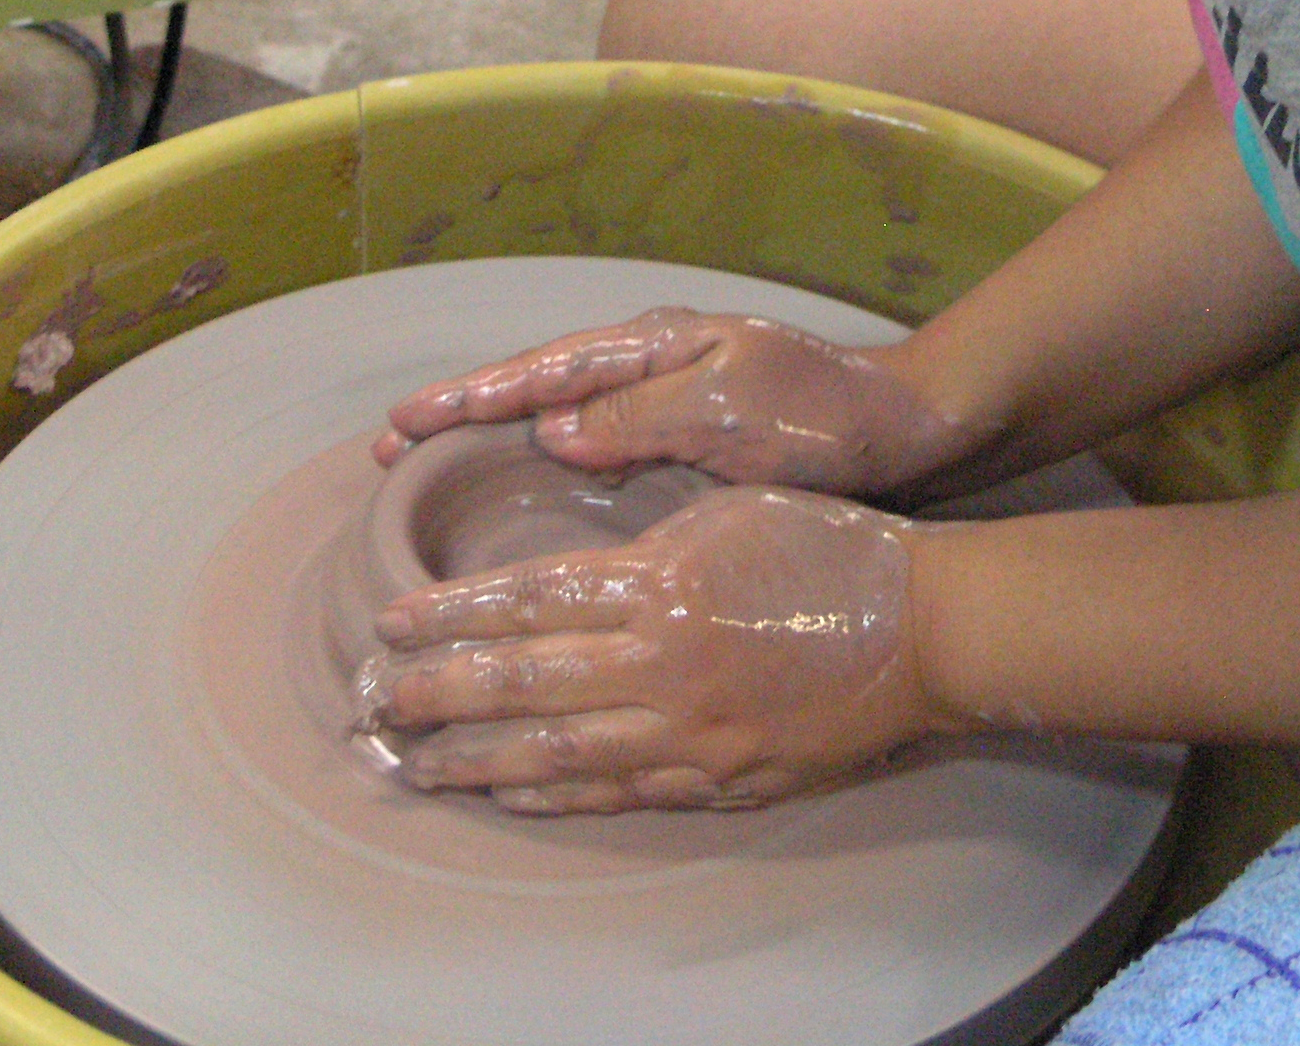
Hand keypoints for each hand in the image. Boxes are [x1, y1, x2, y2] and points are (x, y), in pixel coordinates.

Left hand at [354, 485, 935, 812]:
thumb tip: (567, 559)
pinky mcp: (721, 777)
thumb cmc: (831, 547)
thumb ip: (643, 538)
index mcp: (659, 583)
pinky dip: (555, 791)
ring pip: (557, 751)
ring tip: (416, 762)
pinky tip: (508, 790)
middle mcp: (661, 664)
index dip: (451, 616)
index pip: (526, 601)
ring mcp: (690, 732)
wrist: (926, 628)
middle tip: (372, 705)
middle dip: (437, 695)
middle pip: (522, 683)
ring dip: (476, 759)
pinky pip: (619, 791)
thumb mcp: (729, 507)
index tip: (391, 624)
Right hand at [373, 307, 977, 494]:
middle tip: (387, 453)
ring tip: (425, 480)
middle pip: (535, 390)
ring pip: (558, 423)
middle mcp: (650, 371)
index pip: (541, 371)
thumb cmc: (829, 418)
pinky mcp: (687, 451)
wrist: (910, 437)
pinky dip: (543, 474)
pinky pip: (595, 456)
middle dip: (460, 417)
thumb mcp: (734, 411)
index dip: (469, 399)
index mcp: (655, 347)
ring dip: (493, 447)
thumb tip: (550, 429)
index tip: (403, 423)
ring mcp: (666, 408)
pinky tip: (520, 507)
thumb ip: (642, 417)